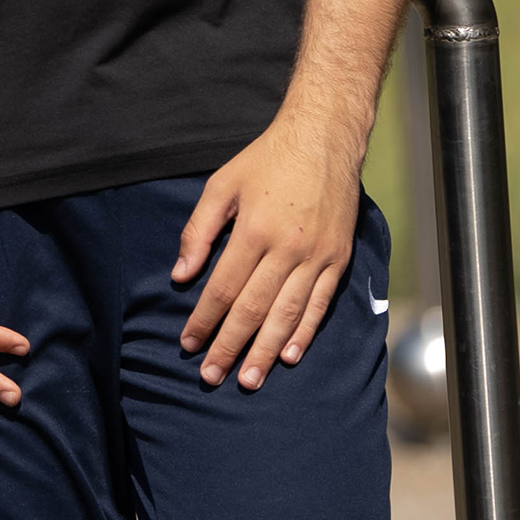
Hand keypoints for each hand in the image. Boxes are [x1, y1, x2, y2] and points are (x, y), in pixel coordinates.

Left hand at [174, 111, 365, 389]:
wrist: (324, 140)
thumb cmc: (265, 161)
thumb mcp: (221, 186)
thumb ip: (198, 231)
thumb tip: (180, 275)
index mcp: (254, 232)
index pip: (223, 289)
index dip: (204, 320)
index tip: (187, 344)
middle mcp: (287, 250)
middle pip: (253, 309)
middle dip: (230, 347)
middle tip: (211, 377)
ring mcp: (317, 258)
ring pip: (287, 315)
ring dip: (266, 351)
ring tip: (249, 380)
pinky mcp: (338, 260)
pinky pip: (320, 305)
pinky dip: (304, 332)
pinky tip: (289, 355)